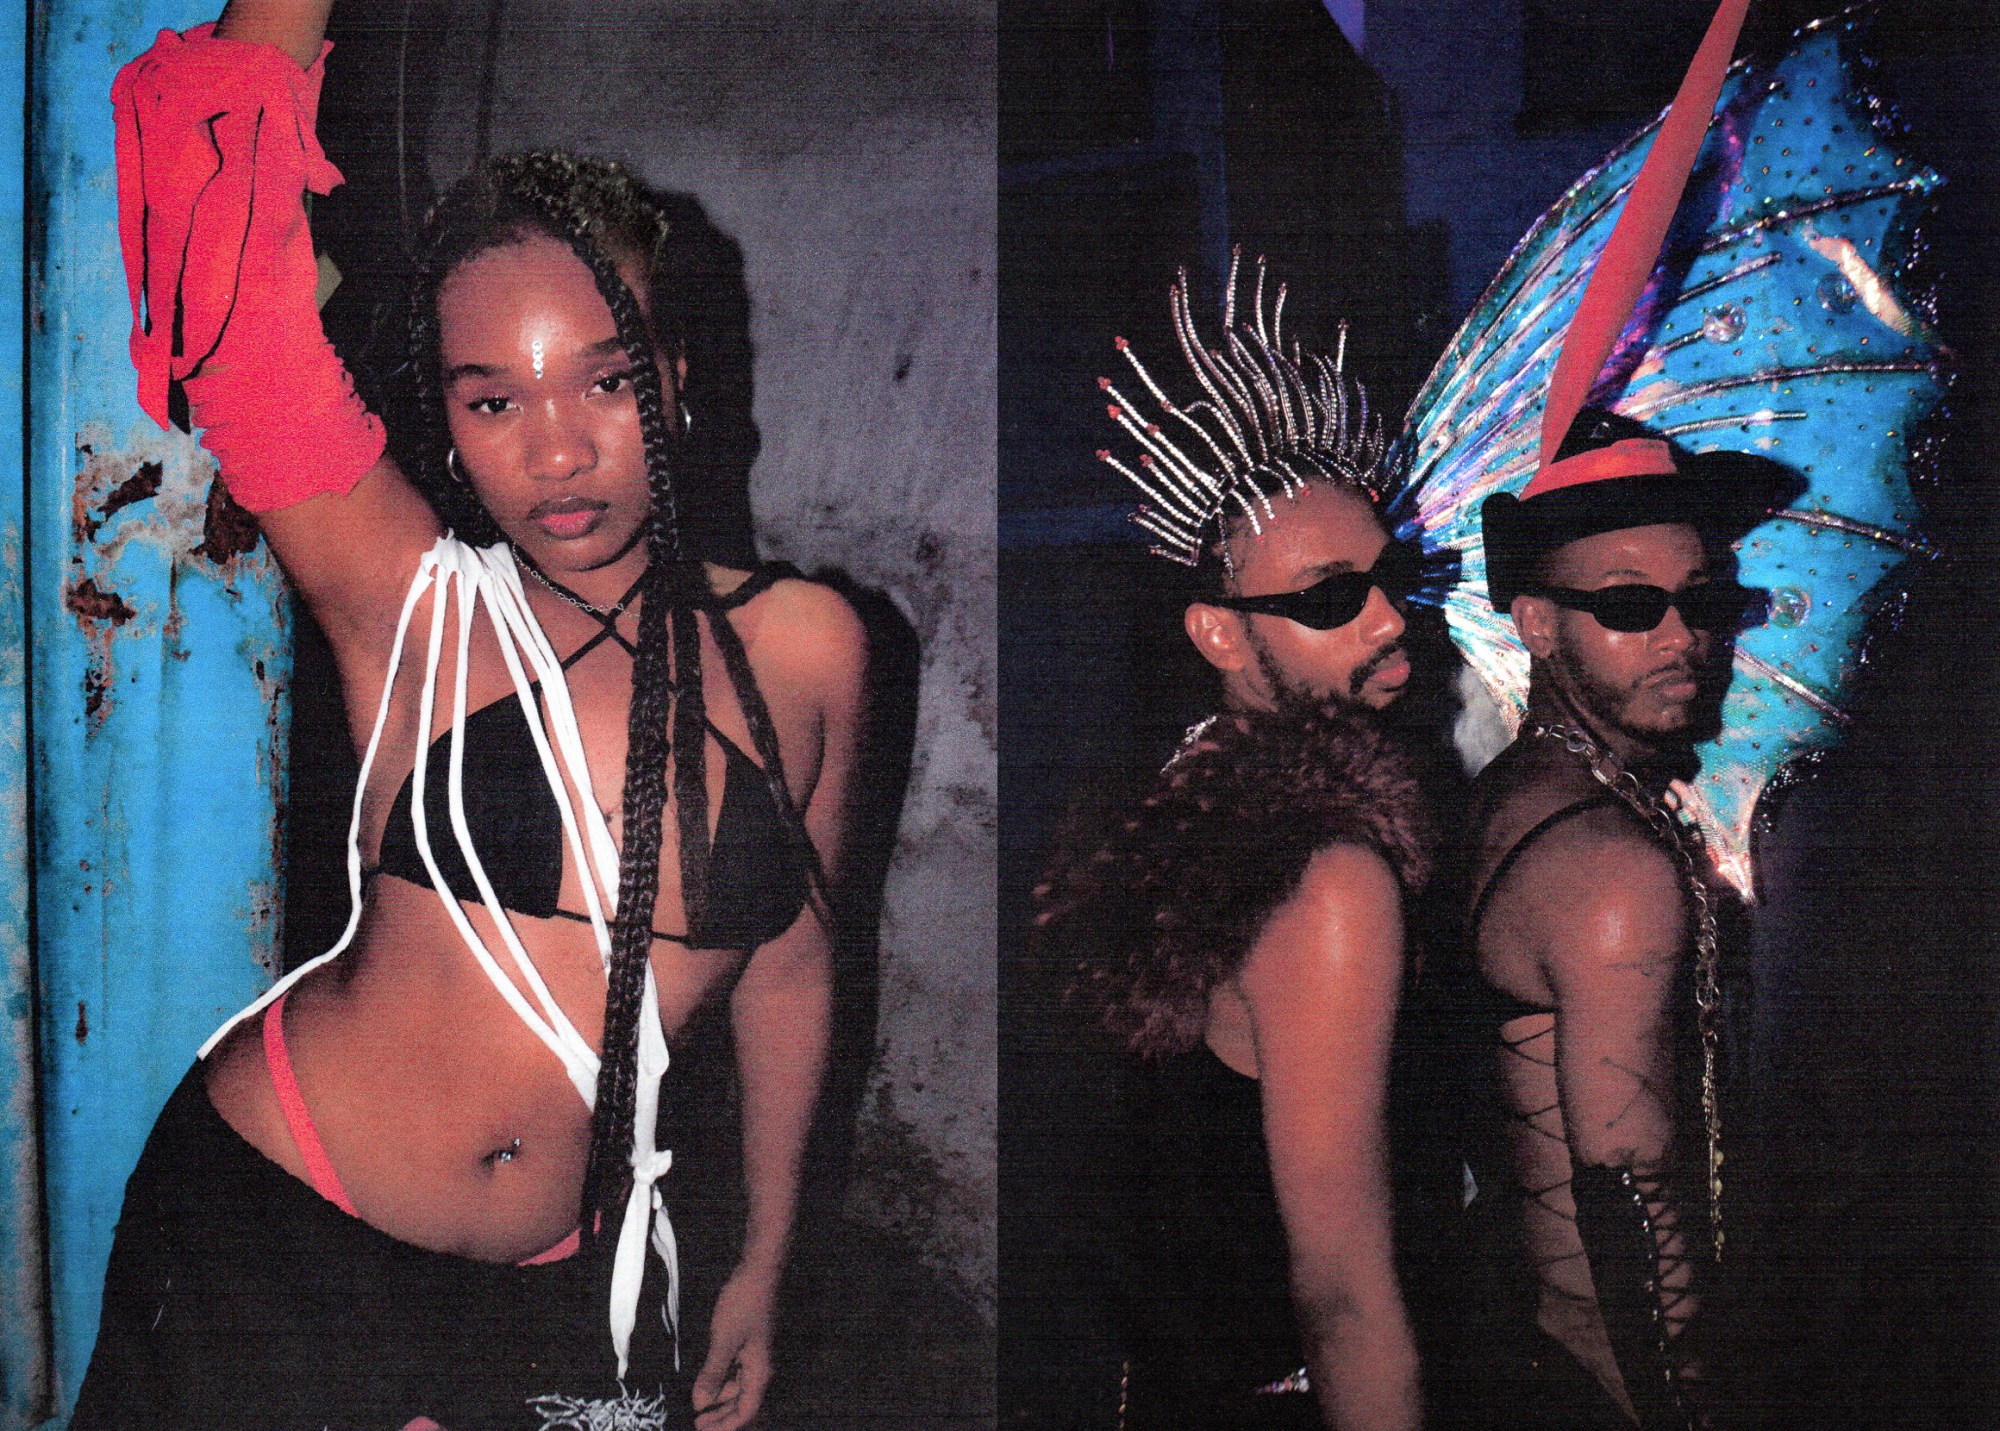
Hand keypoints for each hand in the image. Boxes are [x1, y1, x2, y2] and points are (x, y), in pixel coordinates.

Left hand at [692, 1265, 779, 1430]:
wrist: (759, 1271)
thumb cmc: (744, 1304)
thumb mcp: (723, 1341)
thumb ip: (712, 1375)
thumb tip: (701, 1404)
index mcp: (760, 1371)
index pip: (746, 1411)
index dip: (725, 1427)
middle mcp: (761, 1367)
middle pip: (743, 1402)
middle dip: (721, 1416)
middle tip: (697, 1424)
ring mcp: (756, 1354)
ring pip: (738, 1386)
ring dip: (719, 1397)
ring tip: (697, 1404)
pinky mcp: (749, 1341)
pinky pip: (735, 1369)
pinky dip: (720, 1379)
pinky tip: (705, 1379)